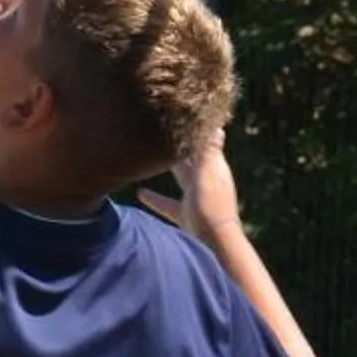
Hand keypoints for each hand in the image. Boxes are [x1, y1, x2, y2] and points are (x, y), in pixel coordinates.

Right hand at [138, 128, 241, 242]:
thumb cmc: (211, 206)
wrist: (215, 243)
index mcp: (213, 167)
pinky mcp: (187, 216)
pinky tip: (140, 193)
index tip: (180, 112)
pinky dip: (155, 198)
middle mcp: (205, 179)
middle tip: (160, 127)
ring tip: (147, 156)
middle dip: (178, 144)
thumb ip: (208, 150)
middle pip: (190, 157)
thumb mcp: (208, 173)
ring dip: (167, 167)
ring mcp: (196, 198)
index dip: (194, 128)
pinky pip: (168, 204)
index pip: (204, 141)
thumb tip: (215, 122)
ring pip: (180, 177)